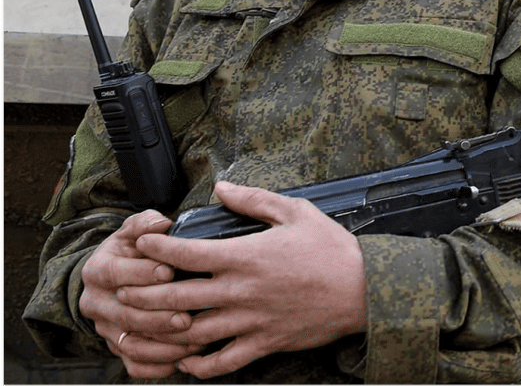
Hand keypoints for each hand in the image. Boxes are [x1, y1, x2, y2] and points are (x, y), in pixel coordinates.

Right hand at [78, 210, 199, 379]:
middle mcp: (96, 303)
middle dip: (158, 317)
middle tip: (186, 317)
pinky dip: (158, 366)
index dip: (141, 273)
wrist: (114, 278)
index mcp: (98, 270)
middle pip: (125, 315)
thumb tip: (161, 223)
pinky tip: (183, 360)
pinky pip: (135, 365)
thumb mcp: (134, 231)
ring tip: (194, 341)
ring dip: (163, 347)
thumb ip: (145, 223)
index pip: (115, 274)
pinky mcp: (117, 348)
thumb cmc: (133, 250)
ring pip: (131, 345)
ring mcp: (106, 329)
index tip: (168, 271)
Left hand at [123, 181, 367, 378]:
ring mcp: (250, 320)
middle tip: (124, 287)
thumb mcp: (297, 212)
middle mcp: (241, 290)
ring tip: (141, 326)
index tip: (141, 243)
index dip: (156, 246)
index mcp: (246, 255)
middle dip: (143, 292)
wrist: (364, 289)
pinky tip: (184, 361)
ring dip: (161, 330)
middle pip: (176, 296)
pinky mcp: (264, 343)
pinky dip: (198, 366)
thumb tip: (221, 188)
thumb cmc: (332, 250)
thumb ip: (255, 200)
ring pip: (191, 332)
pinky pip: (222, 362)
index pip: (186, 252)